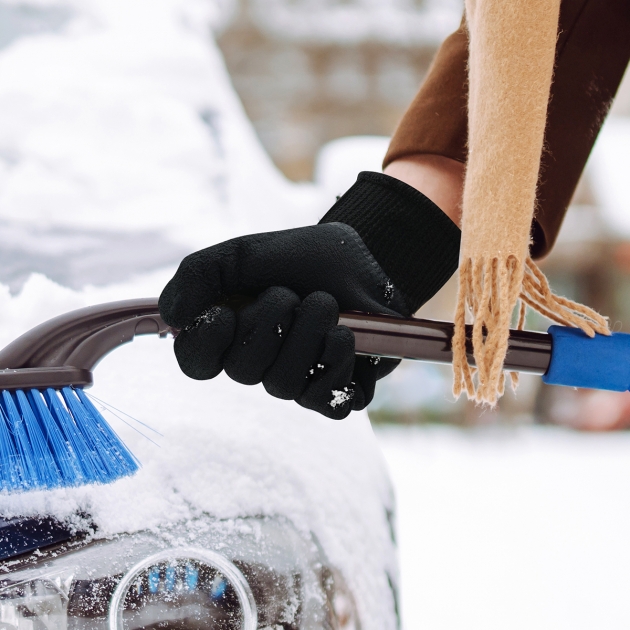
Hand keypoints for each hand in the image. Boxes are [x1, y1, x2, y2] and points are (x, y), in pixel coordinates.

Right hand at [159, 222, 404, 418]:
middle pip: (242, 372)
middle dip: (269, 323)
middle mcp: (260, 364)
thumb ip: (200, 275)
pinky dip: (337, 361)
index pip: (196, 363)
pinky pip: (329, 401)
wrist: (361, 256)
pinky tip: (344, 336)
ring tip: (325, 304)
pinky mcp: (336, 392)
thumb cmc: (299, 259)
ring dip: (308, 332)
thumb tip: (174, 317)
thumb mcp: (242, 253)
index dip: (206, 343)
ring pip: (284, 383)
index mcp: (230, 335)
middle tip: (290, 293)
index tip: (225, 312)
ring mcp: (297, 382)